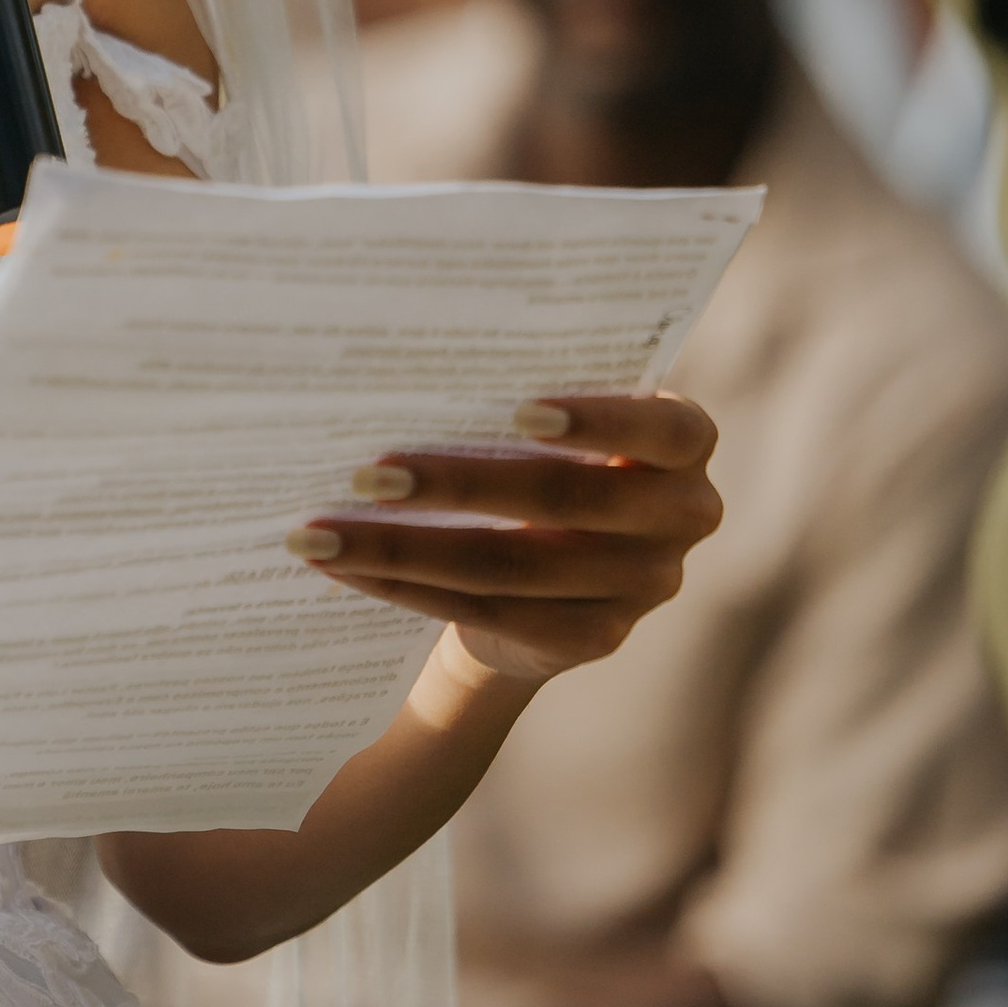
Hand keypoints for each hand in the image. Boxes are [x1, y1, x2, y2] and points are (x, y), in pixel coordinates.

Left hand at [287, 390, 722, 686]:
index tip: (518, 410)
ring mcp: (643, 588)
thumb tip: (393, 368)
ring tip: (322, 529)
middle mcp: (682, 516)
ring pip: (509, 566)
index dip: (598, 419)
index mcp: (685, 443)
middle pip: (564, 499)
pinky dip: (406, 586)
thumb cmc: (543, 446)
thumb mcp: (553, 418)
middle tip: (368, 470)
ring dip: (403, 546)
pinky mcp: (594, 638)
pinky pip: (486, 613)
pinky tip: (344, 567)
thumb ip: (513, 396)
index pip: (663, 427)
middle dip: (456, 484)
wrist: (553, 558)